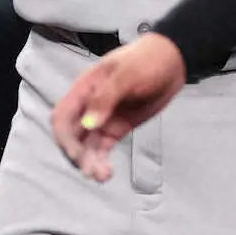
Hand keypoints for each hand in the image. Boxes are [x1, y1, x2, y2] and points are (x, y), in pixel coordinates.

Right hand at [51, 33, 186, 181]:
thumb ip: (106, 97)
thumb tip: (89, 124)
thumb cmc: (147, 59)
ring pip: (87, 145)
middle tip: (92, 169)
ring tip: (103, 176)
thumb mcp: (127, 74)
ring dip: (90, 162)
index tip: (77, 153)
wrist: (173, 60)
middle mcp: (90, 105)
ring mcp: (104, 118)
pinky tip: (106, 172)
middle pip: (72, 135)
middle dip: (77, 154)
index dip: (64, 137)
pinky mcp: (117, 128)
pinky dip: (101, 160)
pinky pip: (102, 147)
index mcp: (86, 88)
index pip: (62, 116)